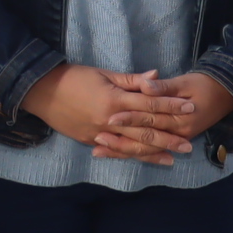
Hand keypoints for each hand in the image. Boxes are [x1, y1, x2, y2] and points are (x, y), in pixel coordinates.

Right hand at [21, 64, 195, 165]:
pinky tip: (146, 159)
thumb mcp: (103, 73)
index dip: (171, 106)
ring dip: (155, 152)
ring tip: (174, 157)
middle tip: (189, 143)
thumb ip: (131, 80)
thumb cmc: (73, 77)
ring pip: (133, 145)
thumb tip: (156, 77)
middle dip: (169, 136)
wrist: (42, 91)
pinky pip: (116, 150)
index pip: (150, 104)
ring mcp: (100, 132)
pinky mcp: (90, 140)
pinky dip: (132, 156)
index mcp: (115, 99)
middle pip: (145, 130)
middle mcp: (110, 119)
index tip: (190, 108)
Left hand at [101, 71, 232, 159]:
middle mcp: (178, 132)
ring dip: (122, 149)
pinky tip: (115, 153)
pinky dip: (133, 152)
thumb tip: (147, 85)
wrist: (226, 94)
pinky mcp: (175, 140)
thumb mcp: (184, 82)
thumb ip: (163, 87)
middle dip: (120, 139)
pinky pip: (151, 150)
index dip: (129, 117)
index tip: (109, 117)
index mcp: (179, 117)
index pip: (150, 118)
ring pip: (146, 148)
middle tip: (97, 136)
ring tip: (99, 150)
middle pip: (145, 138)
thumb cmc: (204, 84)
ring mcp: (177, 138)